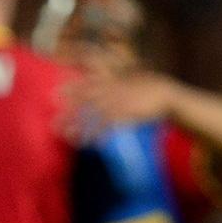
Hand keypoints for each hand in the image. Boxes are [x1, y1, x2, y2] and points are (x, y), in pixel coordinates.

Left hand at [60, 69, 179, 140]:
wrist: (167, 96)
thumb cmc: (149, 90)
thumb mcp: (131, 80)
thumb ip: (116, 81)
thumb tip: (103, 85)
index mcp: (113, 80)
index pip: (88, 84)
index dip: (71, 89)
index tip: (55, 94)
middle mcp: (113, 90)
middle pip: (85, 101)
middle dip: (69, 112)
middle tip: (54, 122)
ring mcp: (118, 102)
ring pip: (93, 115)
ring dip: (79, 126)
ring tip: (66, 136)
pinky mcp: (125, 115)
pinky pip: (107, 126)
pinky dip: (96, 134)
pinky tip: (88, 143)